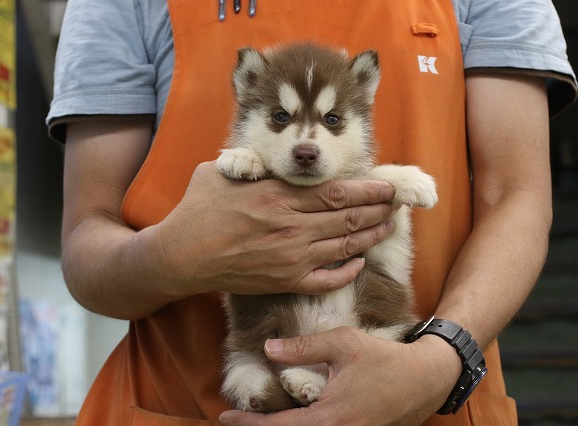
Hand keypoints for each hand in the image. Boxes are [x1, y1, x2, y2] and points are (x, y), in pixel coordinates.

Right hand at [155, 162, 397, 296]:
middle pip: (348, 219)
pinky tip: (359, 262)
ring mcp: (289, 259)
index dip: (368, 190)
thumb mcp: (221, 172)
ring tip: (389, 226)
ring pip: (343, 247)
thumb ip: (252, 162)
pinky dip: (347, 272)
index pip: (336, 192)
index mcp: (276, 197)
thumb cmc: (196, 211)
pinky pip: (326, 280)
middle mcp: (290, 228)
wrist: (179, 258)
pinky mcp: (284, 282)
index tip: (387, 186)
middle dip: (377, 210)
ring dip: (371, 237)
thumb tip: (271, 155)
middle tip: (398, 204)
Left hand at [218, 327, 460, 425]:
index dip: (249, 424)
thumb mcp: (344, 344)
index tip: (224, 417)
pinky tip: (294, 419)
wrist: (426, 380)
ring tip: (260, 420)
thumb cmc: (385, 360)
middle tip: (238, 421)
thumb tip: (268, 349)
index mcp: (328, 419)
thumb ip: (303, 347)